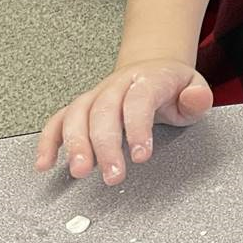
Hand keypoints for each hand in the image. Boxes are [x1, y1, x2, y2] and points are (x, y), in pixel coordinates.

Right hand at [34, 59, 212, 185]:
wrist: (153, 67)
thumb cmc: (172, 86)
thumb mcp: (194, 88)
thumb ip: (197, 98)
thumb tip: (195, 98)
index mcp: (147, 78)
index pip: (139, 100)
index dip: (138, 127)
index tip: (141, 156)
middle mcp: (117, 84)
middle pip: (104, 111)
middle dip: (105, 145)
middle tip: (113, 175)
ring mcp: (96, 94)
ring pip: (78, 114)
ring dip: (75, 144)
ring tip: (80, 172)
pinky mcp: (81, 106)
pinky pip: (59, 120)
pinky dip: (48, 140)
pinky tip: (44, 163)